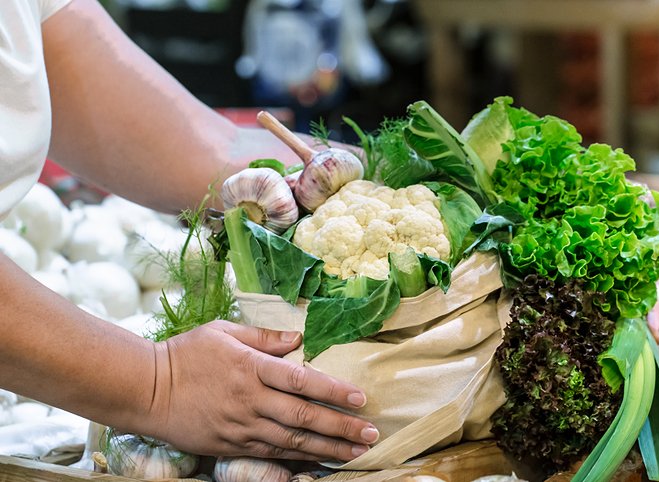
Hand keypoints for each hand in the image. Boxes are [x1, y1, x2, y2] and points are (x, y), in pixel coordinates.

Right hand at [144, 320, 378, 460]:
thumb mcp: (223, 331)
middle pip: (303, 415)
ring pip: (292, 440)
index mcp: (250, 367)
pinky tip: (318, 460)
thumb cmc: (185, 354)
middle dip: (341, 426)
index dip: (333, 390)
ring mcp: (241, 426)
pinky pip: (270, 454)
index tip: (360, 398)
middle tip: (371, 432)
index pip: (301, 380)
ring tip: (356, 450)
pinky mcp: (230, 445)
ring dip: (328, 447)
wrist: (145, 389)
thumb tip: (298, 338)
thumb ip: (263, 336)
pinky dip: (297, 458)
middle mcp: (250, 399)